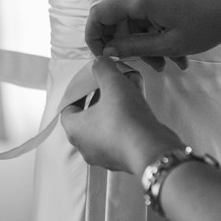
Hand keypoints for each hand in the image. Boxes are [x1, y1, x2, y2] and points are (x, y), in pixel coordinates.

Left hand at [61, 57, 181, 174]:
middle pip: (89, 114)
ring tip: (131, 86)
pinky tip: (140, 102)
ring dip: (117, 104)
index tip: (90, 82)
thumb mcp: (113, 83)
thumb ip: (103, 68)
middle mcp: (86, 146)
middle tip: (112, 82)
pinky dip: (127, 117)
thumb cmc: (126, 119)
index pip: (68, 109)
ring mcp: (105, 154)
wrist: (153, 151)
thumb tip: (99, 62)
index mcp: (75, 130)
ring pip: (107, 123)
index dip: (79, 92)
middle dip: (102, 94)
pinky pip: (121, 133)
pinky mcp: (123, 158)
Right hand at [85, 0, 220, 70]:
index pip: (99, 13)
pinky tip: (178, 53)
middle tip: (145, 66)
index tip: (103, 56)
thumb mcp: (169, 44)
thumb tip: (108, 52)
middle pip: (118, 18)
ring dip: (147, 43)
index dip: (94, 36)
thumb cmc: (209, 24)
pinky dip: (157, 33)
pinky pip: (150, 13)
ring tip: (169, 64)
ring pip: (137, 19)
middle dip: (128, 45)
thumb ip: (134, 47)